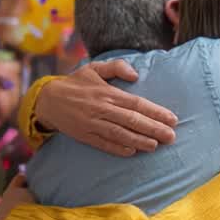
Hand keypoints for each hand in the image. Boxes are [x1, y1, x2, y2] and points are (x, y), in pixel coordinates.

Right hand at [35, 60, 177, 156]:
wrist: (48, 99)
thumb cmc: (75, 83)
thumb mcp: (94, 68)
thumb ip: (116, 67)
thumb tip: (135, 75)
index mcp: (107, 93)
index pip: (137, 104)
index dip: (156, 112)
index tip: (172, 119)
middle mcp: (102, 109)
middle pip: (132, 120)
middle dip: (154, 129)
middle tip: (171, 137)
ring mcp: (93, 124)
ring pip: (120, 134)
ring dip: (139, 141)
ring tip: (155, 146)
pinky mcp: (85, 136)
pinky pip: (104, 144)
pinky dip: (118, 149)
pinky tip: (132, 152)